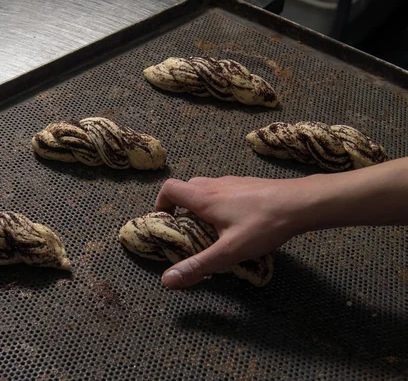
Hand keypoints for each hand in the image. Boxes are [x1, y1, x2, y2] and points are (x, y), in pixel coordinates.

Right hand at [155, 176, 306, 288]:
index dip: (161, 204)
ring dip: (200, 205)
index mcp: (204, 198)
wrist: (302, 203)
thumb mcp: (229, 251)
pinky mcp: (248, 184)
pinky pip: (224, 190)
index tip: (166, 223)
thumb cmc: (263, 225)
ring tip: (212, 229)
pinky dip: (219, 203)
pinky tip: (237, 222)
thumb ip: (198, 265)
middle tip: (187, 231)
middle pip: (186, 188)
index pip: (169, 189)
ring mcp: (233, 182)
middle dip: (180, 208)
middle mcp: (215, 184)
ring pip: (206, 188)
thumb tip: (167, 280)